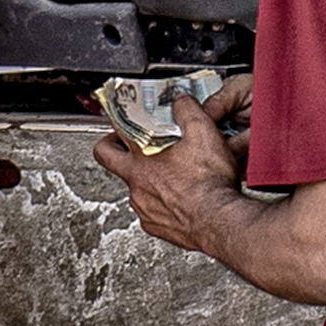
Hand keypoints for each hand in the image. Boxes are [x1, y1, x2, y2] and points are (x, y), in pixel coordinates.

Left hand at [90, 76, 254, 256]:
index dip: (121, 116)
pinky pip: (148, 209)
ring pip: (131, 185)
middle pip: (106, 155)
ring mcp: (142, 204)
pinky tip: (178, 198)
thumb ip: (187, 110)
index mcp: (143, 154)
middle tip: (126, 141)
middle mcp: (136, 180)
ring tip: (167, 173)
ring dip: (144, 177)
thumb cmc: (210, 183)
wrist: (219, 222)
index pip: (118, 127)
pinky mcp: (153, 223)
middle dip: (112, 145)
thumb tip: (180, 101)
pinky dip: (159, 202)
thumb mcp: (204, 132)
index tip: (124, 112)